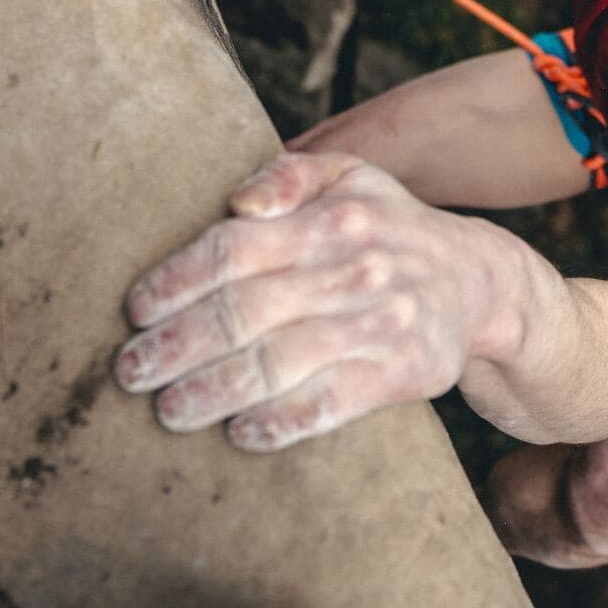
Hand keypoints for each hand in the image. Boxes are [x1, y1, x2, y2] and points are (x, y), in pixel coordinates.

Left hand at [113, 151, 508, 451]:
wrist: (478, 279)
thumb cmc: (389, 226)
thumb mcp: (349, 176)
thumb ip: (287, 175)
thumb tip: (236, 201)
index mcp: (331, 217)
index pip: (234, 248)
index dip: (176, 280)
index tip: (134, 310)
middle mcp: (353, 268)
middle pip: (244, 311)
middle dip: (176, 344)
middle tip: (129, 370)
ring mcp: (378, 323)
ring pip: (277, 363)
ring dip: (212, 390)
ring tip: (166, 409)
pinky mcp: (401, 372)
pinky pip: (330, 404)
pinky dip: (280, 422)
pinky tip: (239, 432)